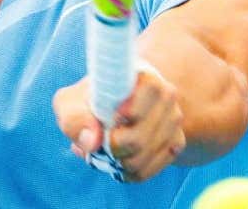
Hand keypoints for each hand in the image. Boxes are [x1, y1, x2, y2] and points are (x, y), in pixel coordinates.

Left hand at [52, 70, 185, 182]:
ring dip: (118, 162)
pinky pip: (148, 171)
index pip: (148, 91)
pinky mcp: (177, 143)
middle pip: (139, 139)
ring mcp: (174, 120)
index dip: (130, 111)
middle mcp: (166, 95)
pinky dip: (127, 172)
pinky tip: (119, 159)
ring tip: (107, 149)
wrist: (115, 104)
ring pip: (142, 158)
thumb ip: (74, 119)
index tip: (114, 117)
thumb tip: (93, 142)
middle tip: (101, 140)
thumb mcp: (71, 103)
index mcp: (144, 76)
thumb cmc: (92, 101)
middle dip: (113, 148)